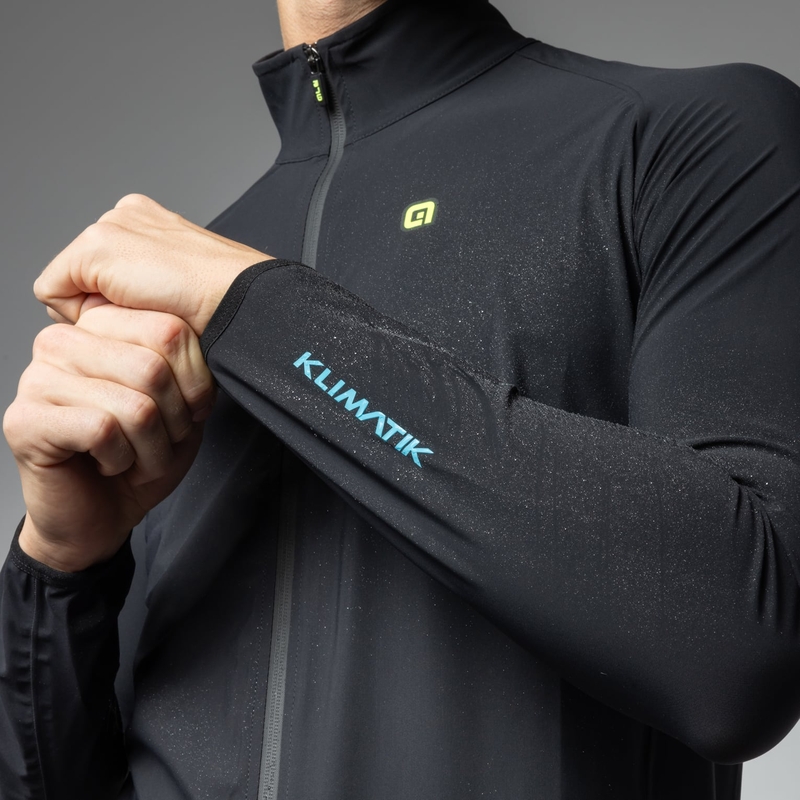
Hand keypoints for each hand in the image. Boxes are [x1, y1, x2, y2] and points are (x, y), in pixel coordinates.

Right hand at [2, 304, 215, 571]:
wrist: (98, 518)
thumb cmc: (140, 457)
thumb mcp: (182, 404)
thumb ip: (188, 364)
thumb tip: (206, 336)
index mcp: (100, 326)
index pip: (169, 328)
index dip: (197, 382)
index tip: (189, 411)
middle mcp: (62, 341)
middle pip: (153, 367)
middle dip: (174, 420)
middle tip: (160, 443)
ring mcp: (37, 378)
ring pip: (134, 405)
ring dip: (151, 448)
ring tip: (135, 458)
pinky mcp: (25, 420)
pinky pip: (103, 430)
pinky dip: (121, 459)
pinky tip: (106, 465)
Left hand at [33, 193, 272, 334]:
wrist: (240, 300)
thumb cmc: (224, 305)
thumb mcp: (183, 290)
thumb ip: (144, 286)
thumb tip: (110, 310)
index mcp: (151, 222)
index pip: (104, 271)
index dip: (119, 304)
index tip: (156, 309)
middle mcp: (126, 215)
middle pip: (82, 276)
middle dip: (107, 304)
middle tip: (153, 310)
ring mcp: (110, 226)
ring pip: (68, 285)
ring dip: (100, 308)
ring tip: (147, 308)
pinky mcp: (95, 247)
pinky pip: (53, 293)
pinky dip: (82, 313)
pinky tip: (128, 308)